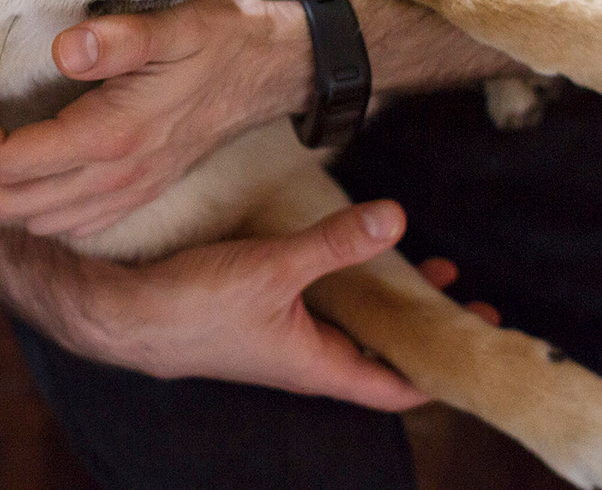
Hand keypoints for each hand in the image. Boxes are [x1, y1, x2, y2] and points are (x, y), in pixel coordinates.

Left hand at [0, 0, 311, 237]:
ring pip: (40, 223)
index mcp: (114, 136)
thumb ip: (119, 38)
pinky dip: (37, 210)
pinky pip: (75, 226)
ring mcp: (131, 191)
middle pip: (15, 206)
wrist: (270, 68)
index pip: (15, 163)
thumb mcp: (175, 20)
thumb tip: (64, 48)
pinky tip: (30, 174)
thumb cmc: (219, 35)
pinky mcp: (140, 192)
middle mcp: (118, 176)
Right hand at [79, 200, 430, 409]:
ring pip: (346, 325)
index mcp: (318, 365)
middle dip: (419, 321)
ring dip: (381, 297)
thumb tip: (398, 217)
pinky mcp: (256, 317)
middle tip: (458, 287)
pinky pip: (315, 307)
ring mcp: (279, 340)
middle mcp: (304, 360)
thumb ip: (335, 243)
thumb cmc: (192, 307)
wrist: (121, 313)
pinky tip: (340, 251)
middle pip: (378, 351)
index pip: (399, 385)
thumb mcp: (273, 269)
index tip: (481, 341)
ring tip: (415, 259)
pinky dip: (341, 284)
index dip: (443, 369)